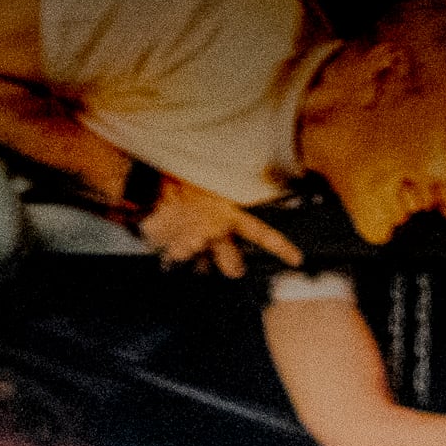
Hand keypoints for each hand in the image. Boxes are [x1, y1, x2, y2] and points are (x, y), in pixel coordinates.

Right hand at [135, 175, 303, 278]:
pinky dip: (171, 254)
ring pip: (204, 268)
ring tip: (190, 245)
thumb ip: (219, 200)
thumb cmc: (179, 176)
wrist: (148, 187)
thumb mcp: (208, 180)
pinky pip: (176, 261)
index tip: (297, 260)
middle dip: (233, 268)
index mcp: (228, 216)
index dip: (281, 248)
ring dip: (200, 262)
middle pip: (234, 267)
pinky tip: (166, 240)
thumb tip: (228, 206)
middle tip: (232, 266)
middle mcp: (215, 236)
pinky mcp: (173, 254)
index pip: (262, 234)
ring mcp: (194, 248)